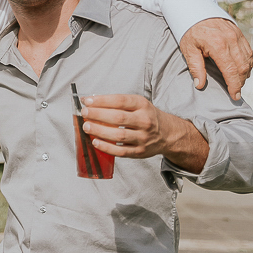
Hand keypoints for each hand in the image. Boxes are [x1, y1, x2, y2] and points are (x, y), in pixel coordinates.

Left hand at [80, 94, 207, 171]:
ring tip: (87, 127)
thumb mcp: (137, 104)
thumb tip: (91, 101)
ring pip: (119, 135)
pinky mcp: (140, 151)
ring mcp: (143, 137)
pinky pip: (121, 151)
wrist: (168, 133)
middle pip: (118, 118)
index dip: (101, 100)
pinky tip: (95, 142)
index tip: (87, 100)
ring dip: (100, 131)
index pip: (120, 101)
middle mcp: (144, 121)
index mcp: (142, 105)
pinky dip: (106, 147)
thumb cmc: (147, 116)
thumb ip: (117, 103)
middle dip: (98, 115)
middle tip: (84, 113)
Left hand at [178, 18, 251, 100]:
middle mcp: (231, 40)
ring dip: (245, 74)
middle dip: (240, 83)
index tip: (234, 96)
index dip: (234, 85)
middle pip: (242, 67)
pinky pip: (248, 52)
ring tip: (237, 83)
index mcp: (218, 45)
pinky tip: (241, 71)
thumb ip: (195, 68)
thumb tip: (199, 85)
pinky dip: (247, 63)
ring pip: (248, 60)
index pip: (231, 70)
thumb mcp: (188, 49)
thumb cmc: (190, 30)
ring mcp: (237, 36)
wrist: (195, 10)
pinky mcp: (240, 34)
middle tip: (236, 93)